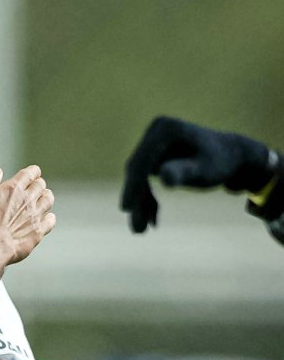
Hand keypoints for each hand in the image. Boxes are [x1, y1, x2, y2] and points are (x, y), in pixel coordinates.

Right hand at [0, 166, 54, 264]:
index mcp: (14, 188)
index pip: (30, 173)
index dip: (32, 171)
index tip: (33, 172)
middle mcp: (28, 199)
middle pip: (40, 186)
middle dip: (38, 184)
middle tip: (36, 185)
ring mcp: (35, 216)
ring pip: (48, 201)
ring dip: (46, 197)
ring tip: (44, 197)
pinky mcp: (38, 232)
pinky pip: (50, 221)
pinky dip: (49, 217)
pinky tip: (47, 218)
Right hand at [121, 116, 273, 232]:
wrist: (232, 156)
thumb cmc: (221, 163)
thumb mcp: (205, 170)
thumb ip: (184, 172)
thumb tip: (164, 177)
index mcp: (164, 129)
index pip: (142, 162)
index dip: (133, 186)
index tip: (126, 208)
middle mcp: (155, 131)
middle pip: (137, 170)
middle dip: (137, 199)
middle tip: (137, 230)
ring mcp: (152, 142)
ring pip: (138, 177)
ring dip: (141, 202)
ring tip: (142, 229)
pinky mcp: (153, 155)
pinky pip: (144, 179)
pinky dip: (147, 198)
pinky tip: (153, 218)